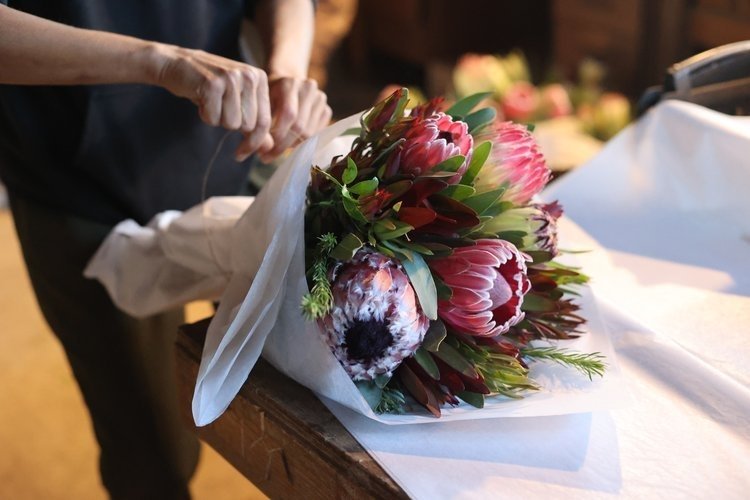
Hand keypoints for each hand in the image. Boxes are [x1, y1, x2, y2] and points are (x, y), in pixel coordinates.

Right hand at [152, 44, 273, 160]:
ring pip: (231, 124)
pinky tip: (201, 98)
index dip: (254, 142)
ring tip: (211, 101)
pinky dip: (205, 115)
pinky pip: (213, 119)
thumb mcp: (237, 101)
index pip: (264, 121)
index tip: (242, 153)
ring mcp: (231, 78)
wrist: (176, 63)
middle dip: (231, 125)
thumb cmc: (209, 86)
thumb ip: (254, 123)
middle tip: (219, 109)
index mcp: (259, 78)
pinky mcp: (212, 84)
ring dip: (217, 119)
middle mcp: (249, 75)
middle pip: (248, 126)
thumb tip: (269, 148)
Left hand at [260, 76, 331, 161]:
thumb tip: (261, 149)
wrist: (288, 82)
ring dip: (292, 146)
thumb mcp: (262, 102)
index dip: (278, 135)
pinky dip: (303, 142)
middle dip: (283, 145)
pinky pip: (317, 134)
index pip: (289, 114)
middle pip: (300, 126)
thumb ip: (262, 121)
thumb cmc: (269, 95)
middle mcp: (308, 88)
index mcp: (290, 83)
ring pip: (309, 133)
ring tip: (277, 150)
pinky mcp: (326, 109)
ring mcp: (320, 98)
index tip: (264, 149)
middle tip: (268, 156)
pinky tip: (290, 143)